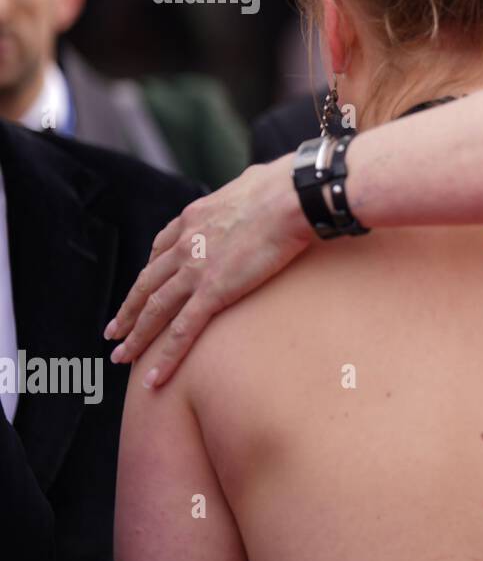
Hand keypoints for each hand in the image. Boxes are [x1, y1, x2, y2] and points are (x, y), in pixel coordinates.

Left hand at [105, 153, 312, 387]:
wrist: (291, 197)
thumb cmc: (284, 186)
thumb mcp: (253, 182)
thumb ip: (248, 192)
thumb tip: (262, 186)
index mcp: (195, 216)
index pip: (162, 247)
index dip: (150, 270)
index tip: (144, 285)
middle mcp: (185, 243)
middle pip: (148, 282)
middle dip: (129, 308)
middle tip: (114, 329)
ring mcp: (195, 269)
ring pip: (154, 309)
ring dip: (135, 335)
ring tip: (121, 354)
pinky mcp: (213, 291)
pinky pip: (182, 331)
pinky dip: (165, 357)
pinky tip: (153, 378)